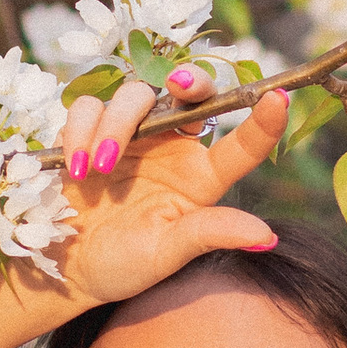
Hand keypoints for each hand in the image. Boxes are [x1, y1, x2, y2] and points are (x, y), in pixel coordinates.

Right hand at [39, 81, 291, 318]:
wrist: (66, 268)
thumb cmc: (125, 265)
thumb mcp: (168, 254)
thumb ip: (210, 234)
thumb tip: (268, 237)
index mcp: (202, 176)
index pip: (243, 145)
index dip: (264, 121)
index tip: (279, 98)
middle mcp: (173, 147)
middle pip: (192, 93)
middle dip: (190, 79)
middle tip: (179, 85)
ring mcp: (132, 135)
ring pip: (136, 95)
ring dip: (117, 125)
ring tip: (100, 169)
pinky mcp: (90, 131)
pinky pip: (88, 108)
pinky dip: (80, 130)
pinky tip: (75, 167)